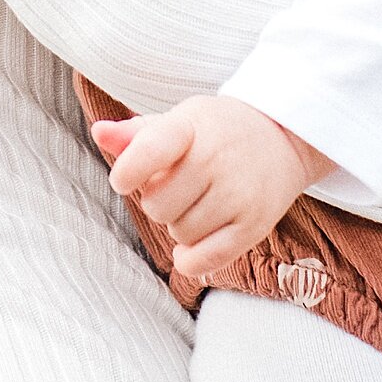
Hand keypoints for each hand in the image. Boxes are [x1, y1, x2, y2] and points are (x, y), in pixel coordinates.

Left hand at [92, 96, 328, 280]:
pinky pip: (205, 259)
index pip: (149, 150)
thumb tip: (99, 133)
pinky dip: (190, 260)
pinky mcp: (254, 226)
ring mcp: (237, 194)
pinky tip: (189, 248)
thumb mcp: (180, 121)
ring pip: (180, 234)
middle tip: (179, 188)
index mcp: (190, 127)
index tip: (123, 181)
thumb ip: (136, 134)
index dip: (128, 171)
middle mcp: (215, 159)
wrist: (283, 137)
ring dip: (179, 225)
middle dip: (158, 202)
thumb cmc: (217, 131)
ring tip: (198, 203)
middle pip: (156, 206)